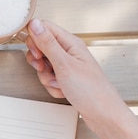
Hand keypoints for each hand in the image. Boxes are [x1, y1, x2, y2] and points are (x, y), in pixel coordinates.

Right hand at [24, 19, 129, 136]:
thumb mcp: (64, 64)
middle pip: (41, 47)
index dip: (35, 39)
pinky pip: (49, 78)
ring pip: (43, 65)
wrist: (102, 114)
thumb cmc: (91, 91)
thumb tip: (35, 24)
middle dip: (38, 61)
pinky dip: (52, 86)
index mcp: (71, 43)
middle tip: (46, 69)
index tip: (36, 53)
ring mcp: (67, 66)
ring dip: (46, 77)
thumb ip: (47, 43)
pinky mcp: (66, 78)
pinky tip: (63, 90)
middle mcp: (69, 52)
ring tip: (59, 83)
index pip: (44, 28)